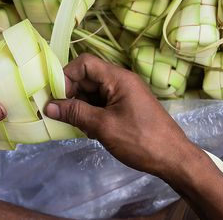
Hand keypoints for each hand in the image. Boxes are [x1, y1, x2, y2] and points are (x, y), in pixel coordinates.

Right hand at [43, 54, 202, 177]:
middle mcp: (121, 82)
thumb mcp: (103, 126)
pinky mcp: (126, 108)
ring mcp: (125, 95)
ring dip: (80, 106)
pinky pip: (102, 104)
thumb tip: (49, 106)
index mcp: (118, 78)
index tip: (56, 98)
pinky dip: (91, 114)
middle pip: (87, 77)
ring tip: (74, 125)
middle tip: (60, 115)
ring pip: (93, 92)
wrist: (174, 159)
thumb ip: (75, 113)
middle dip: (71, 94)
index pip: (85, 63)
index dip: (66, 76)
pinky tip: (88, 130)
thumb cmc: (140, 139)